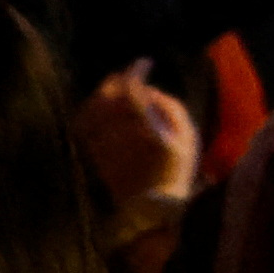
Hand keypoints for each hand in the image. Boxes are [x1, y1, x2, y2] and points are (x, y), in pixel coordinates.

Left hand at [75, 56, 199, 210]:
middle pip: (106, 96)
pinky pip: (86, 125)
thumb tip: (149, 92)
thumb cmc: (174, 171)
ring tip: (114, 91)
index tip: (144, 63)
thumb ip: (169, 108)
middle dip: (116, 82)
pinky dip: (92, 113)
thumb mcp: (187, 137)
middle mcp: (117, 131)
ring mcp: (100, 143)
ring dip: (103, 96)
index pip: (131, 90)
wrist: (149, 210)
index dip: (136, 72)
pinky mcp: (91, 153)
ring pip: (93, 109)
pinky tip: (103, 112)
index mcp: (144, 125)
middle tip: (126, 76)